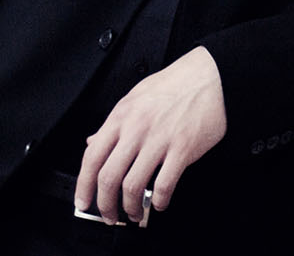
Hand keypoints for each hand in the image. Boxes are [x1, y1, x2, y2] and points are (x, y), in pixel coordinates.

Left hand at [72, 46, 226, 224]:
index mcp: (121, 116)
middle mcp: (137, 129)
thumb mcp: (135, 97)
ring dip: (130, 208)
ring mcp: (159, 140)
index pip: (91, 157)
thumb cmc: (175, 85)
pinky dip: (159, 201)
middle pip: (109, 177)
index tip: (83, 201)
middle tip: (108, 216)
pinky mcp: (182, 149)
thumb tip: (93, 141)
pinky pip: (164, 185)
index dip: (83, 186)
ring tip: (134, 213)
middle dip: (105, 205)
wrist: (210, 76)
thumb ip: (114, 123)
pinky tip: (159, 203)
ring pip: (133, 186)